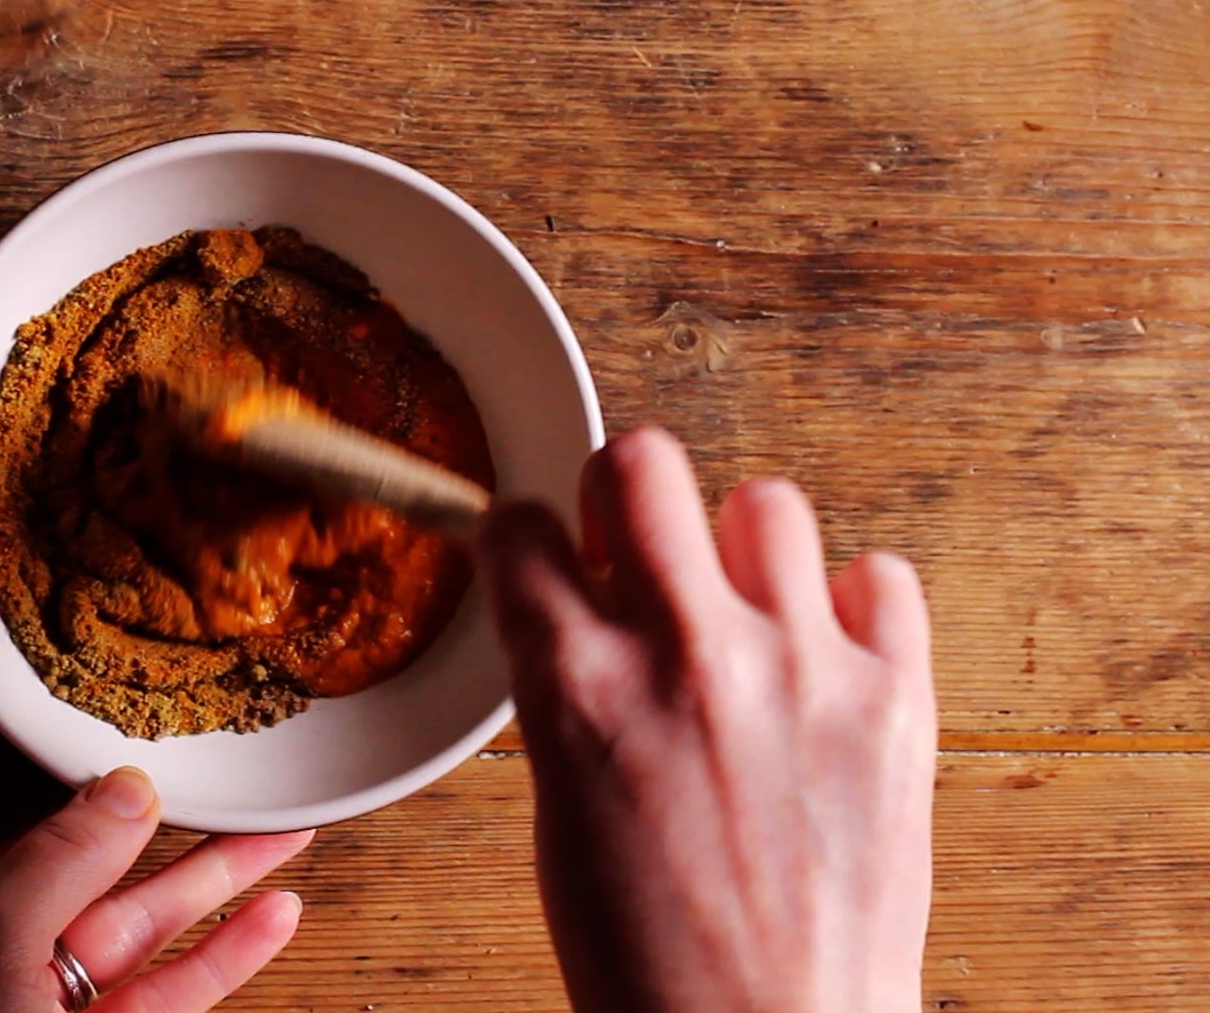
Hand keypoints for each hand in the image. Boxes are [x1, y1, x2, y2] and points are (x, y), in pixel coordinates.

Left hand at [0, 615, 312, 1012]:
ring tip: (290, 822)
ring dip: (213, 869)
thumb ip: (59, 858)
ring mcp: (27, 985)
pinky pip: (156, 988)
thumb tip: (129, 791)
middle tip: (197, 715)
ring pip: (132, 908)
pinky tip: (273, 918)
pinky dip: (219, 956)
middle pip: (65, 820)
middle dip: (142, 773)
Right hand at [478, 427, 934, 1012]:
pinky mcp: (896, 698)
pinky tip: (821, 656)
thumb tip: (582, 604)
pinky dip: (850, 606)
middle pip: (643, 460)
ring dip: (742, 551)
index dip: (526, 536)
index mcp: (577, 686)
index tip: (546, 552)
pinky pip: (880, 576)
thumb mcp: (560, 806)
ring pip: (767, 501)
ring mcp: (800, 667)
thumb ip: (568, 685)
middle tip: (641, 552)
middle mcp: (685, 652)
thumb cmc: (650, 957)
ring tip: (744, 614)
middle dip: (628, 496)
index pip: (521, 524)